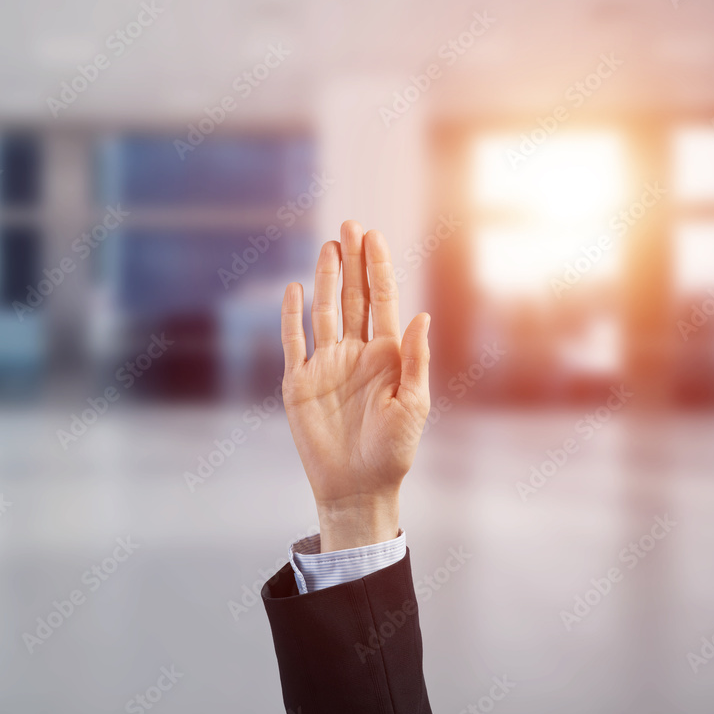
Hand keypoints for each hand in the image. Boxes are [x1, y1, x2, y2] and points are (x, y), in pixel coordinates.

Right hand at [280, 220, 431, 551]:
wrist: (357, 487)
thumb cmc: (392, 451)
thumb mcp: (413, 406)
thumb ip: (415, 360)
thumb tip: (422, 315)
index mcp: (386, 355)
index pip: (381, 300)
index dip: (377, 268)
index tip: (373, 235)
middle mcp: (356, 353)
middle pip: (352, 297)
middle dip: (352, 261)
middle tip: (350, 225)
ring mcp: (326, 365)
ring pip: (324, 311)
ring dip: (325, 279)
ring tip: (329, 247)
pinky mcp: (300, 382)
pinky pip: (294, 341)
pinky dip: (292, 315)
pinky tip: (294, 290)